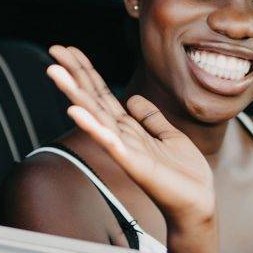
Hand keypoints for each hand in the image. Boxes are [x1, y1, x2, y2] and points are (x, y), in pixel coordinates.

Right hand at [46, 46, 217, 252]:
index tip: (68, 50)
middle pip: (93, 99)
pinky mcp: (134, 163)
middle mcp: (121, 136)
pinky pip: (110, 142)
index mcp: (129, 128)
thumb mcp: (169, 136)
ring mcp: (125, 149)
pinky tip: (76, 112)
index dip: (86, 71)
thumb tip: (133, 99)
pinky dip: (92, 127)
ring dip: (74, 93)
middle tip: (54, 50)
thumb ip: (151, 118)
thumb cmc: (184, 174)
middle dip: (74, 74)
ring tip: (55, 72)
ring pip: (95, 116)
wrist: (198, 202)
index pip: (102, 94)